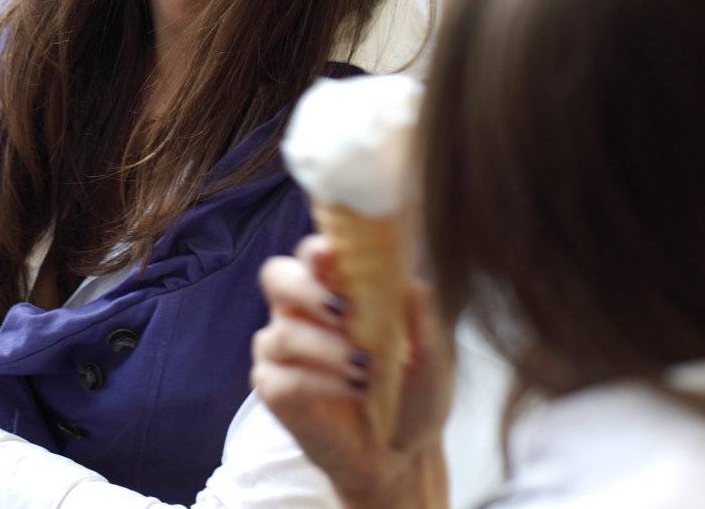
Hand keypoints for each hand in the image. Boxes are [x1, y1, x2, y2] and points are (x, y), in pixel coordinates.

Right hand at [251, 235, 451, 508]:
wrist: (400, 454)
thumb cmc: (410, 394)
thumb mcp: (430, 359)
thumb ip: (420, 321)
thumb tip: (413, 284)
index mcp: (333, 289)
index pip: (312, 254)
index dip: (316, 250)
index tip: (332, 254)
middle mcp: (299, 312)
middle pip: (276, 277)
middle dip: (306, 289)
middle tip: (344, 311)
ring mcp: (281, 350)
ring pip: (282, 333)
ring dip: (328, 349)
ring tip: (366, 369)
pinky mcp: (273, 389)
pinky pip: (283, 377)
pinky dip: (321, 382)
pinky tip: (353, 390)